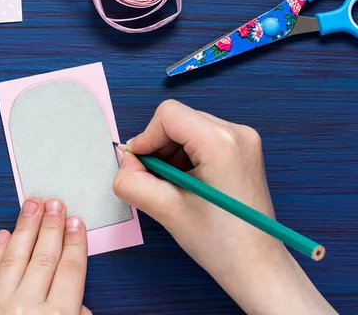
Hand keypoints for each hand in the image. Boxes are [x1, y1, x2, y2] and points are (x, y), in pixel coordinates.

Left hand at [0, 198, 91, 314]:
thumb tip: (79, 306)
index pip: (70, 271)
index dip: (74, 243)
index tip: (75, 223)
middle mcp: (27, 308)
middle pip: (43, 258)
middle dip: (51, 227)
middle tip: (55, 204)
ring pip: (14, 259)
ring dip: (24, 229)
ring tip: (31, 207)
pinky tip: (2, 236)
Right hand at [113, 100, 334, 313]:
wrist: (255, 265)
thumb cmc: (219, 242)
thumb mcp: (164, 209)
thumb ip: (131, 180)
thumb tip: (125, 160)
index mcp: (221, 142)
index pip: (168, 115)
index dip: (146, 138)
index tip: (140, 166)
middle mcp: (237, 132)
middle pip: (178, 120)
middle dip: (159, 148)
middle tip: (156, 182)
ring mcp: (243, 140)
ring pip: (187, 129)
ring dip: (171, 154)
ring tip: (174, 188)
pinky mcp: (242, 150)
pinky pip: (201, 139)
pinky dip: (185, 158)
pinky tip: (187, 185)